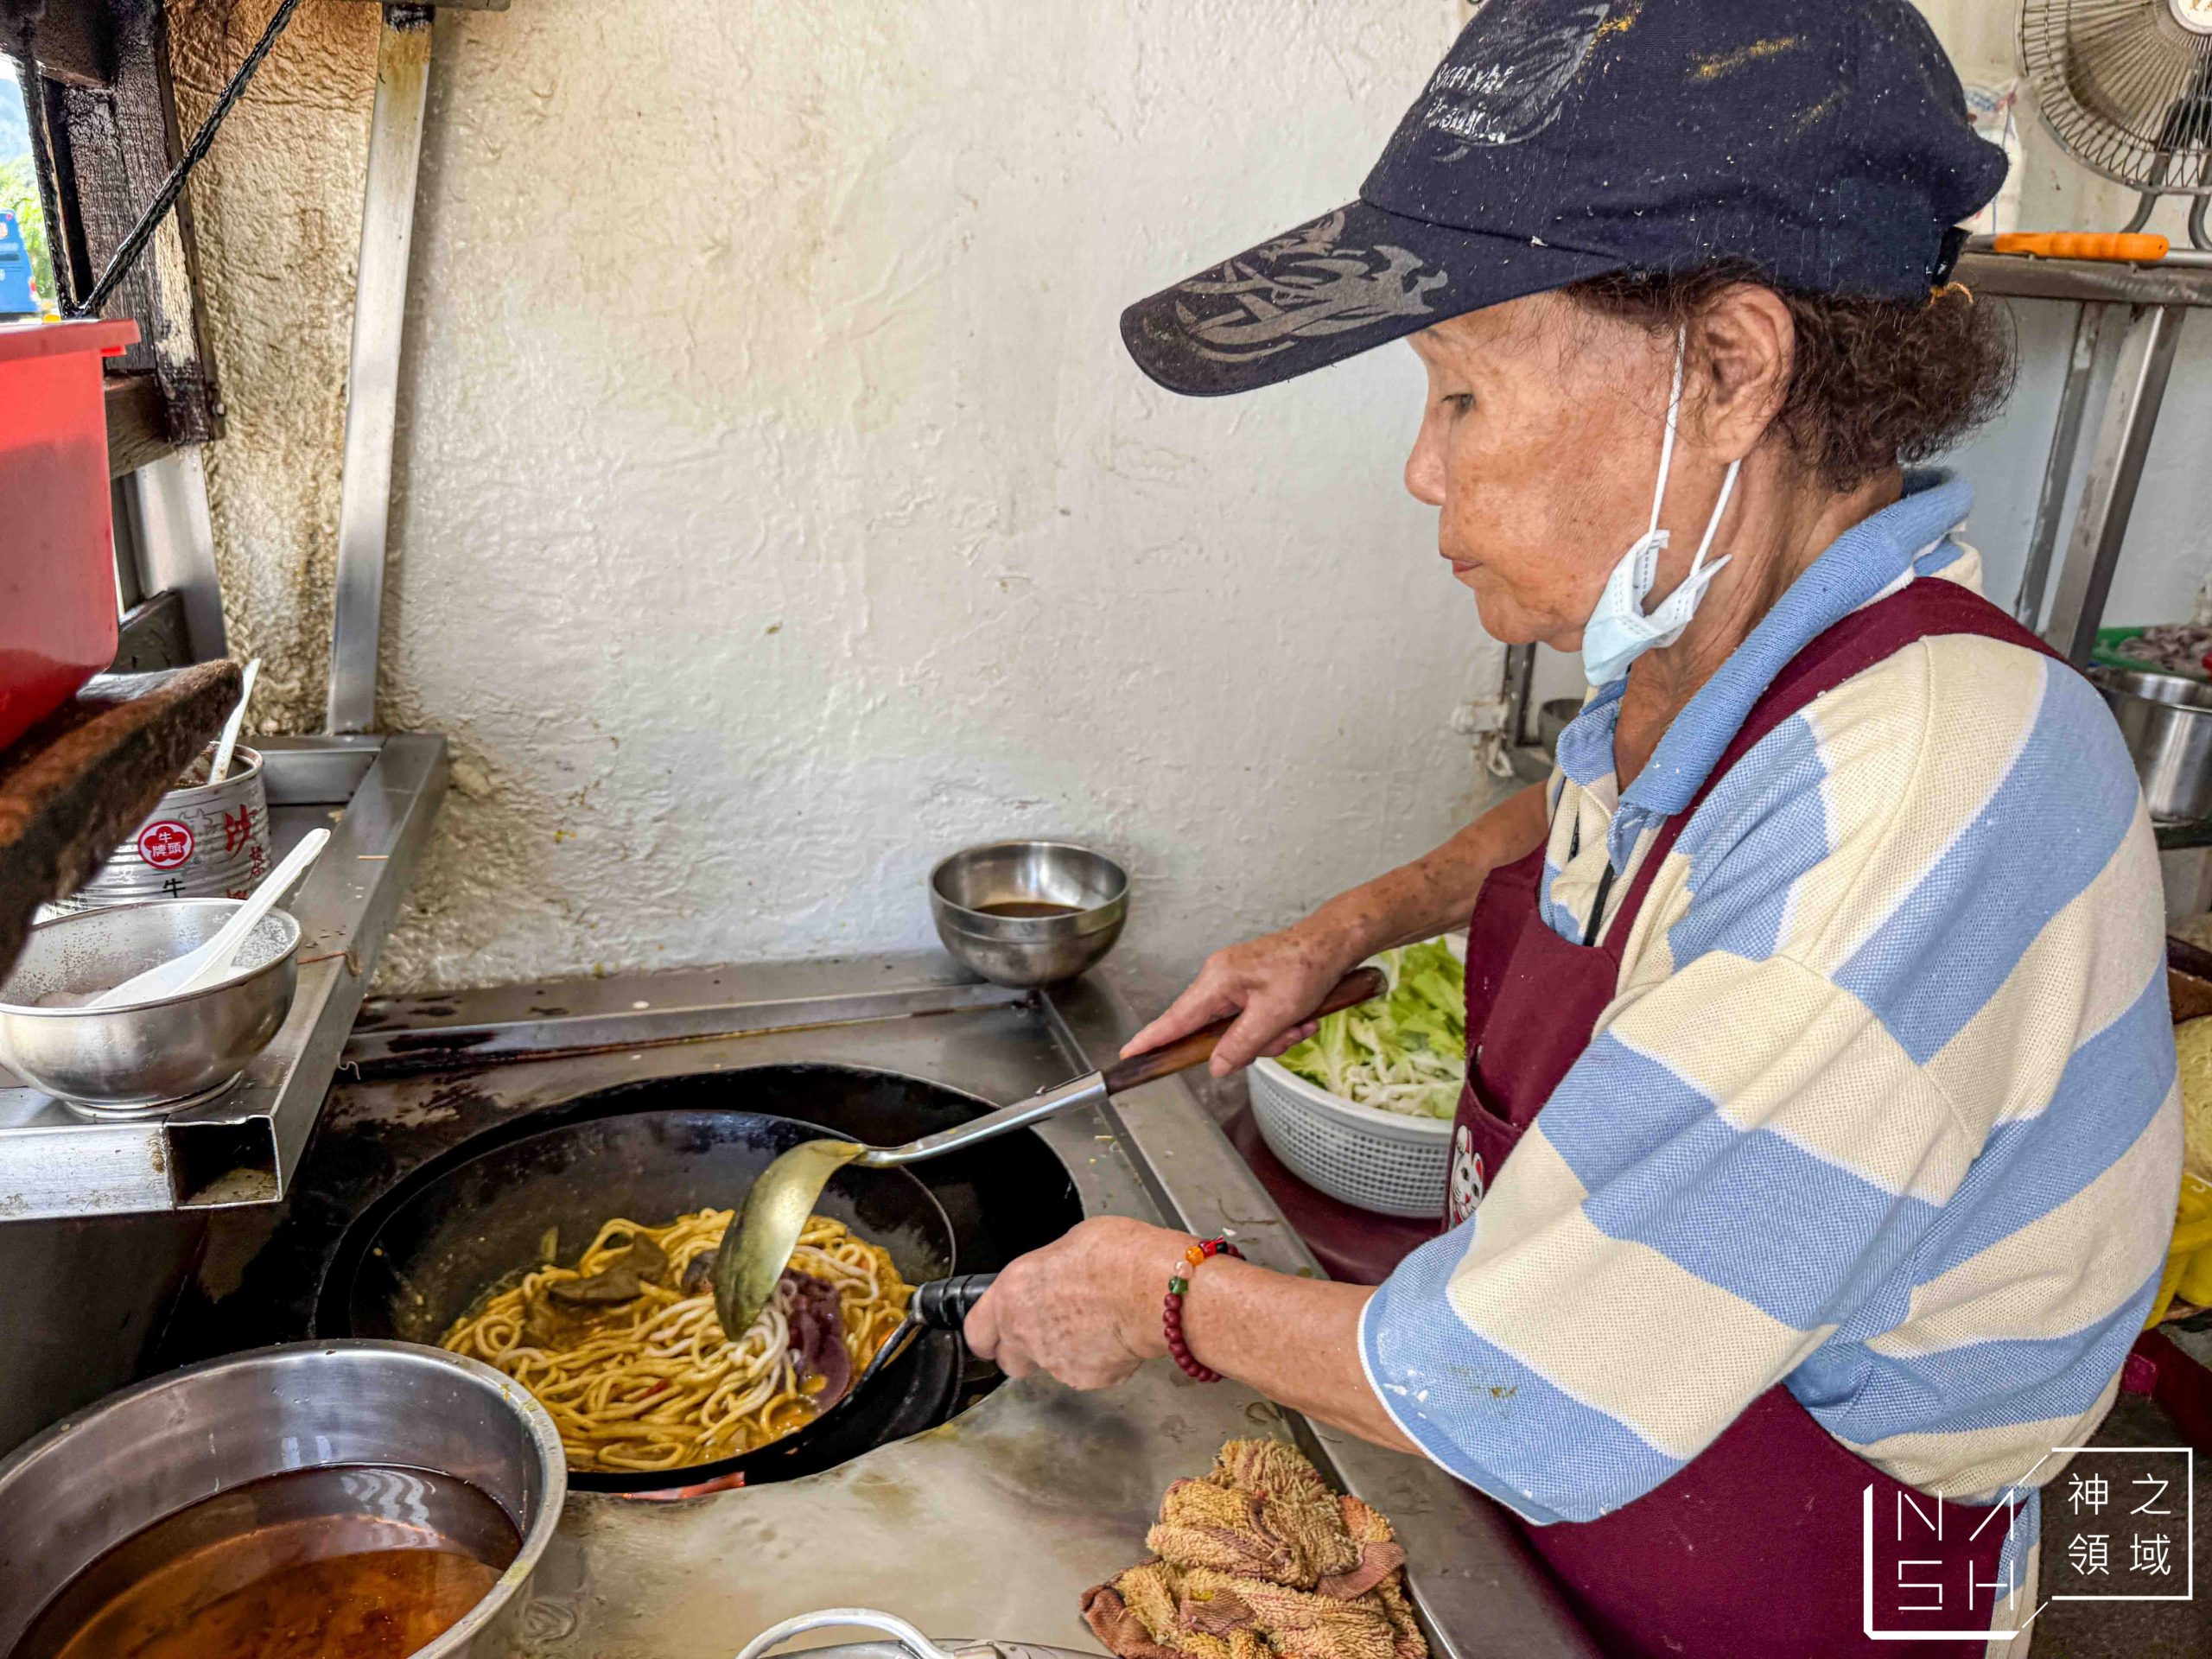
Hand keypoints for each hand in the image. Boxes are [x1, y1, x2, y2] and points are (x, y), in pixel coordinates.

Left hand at [963, 1217, 1181, 1388]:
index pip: (976, 1331)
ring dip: (1062, 1353)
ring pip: (1048, 1368)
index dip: (987, 1333)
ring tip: (1093, 1327)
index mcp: (1013, 1292)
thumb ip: (1048, 1272)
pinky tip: (1113, 1337)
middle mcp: (1024, 1331)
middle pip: (1008, 1360)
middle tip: (1048, 1331)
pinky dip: (1096, 1361)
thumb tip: (1055, 1276)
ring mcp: (1053, 1361)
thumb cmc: (1117, 1256)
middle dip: (1022, 1351)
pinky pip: (1083, 1373)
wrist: (1151, 1289)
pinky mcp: (1084, 1379)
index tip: (994, 1331)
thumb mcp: (1069, 1244)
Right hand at [1122, 919, 1364, 1076]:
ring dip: (1272, 1035)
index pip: (1175, 1019)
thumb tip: (1215, 1067)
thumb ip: (1241, 1044)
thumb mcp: (1275, 1015)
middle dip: (1253, 1043)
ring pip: (1239, 1029)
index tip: (1129, 1054)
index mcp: (1217, 981)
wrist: (1333, 943)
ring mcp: (1234, 981)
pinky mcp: (1249, 985)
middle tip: (1285, 1036)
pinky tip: (1302, 1017)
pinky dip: (1277, 1025)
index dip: (1152, 1040)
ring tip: (1301, 1023)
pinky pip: (1253, 1019)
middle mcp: (1219, 978)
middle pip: (1215, 1031)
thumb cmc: (1306, 967)